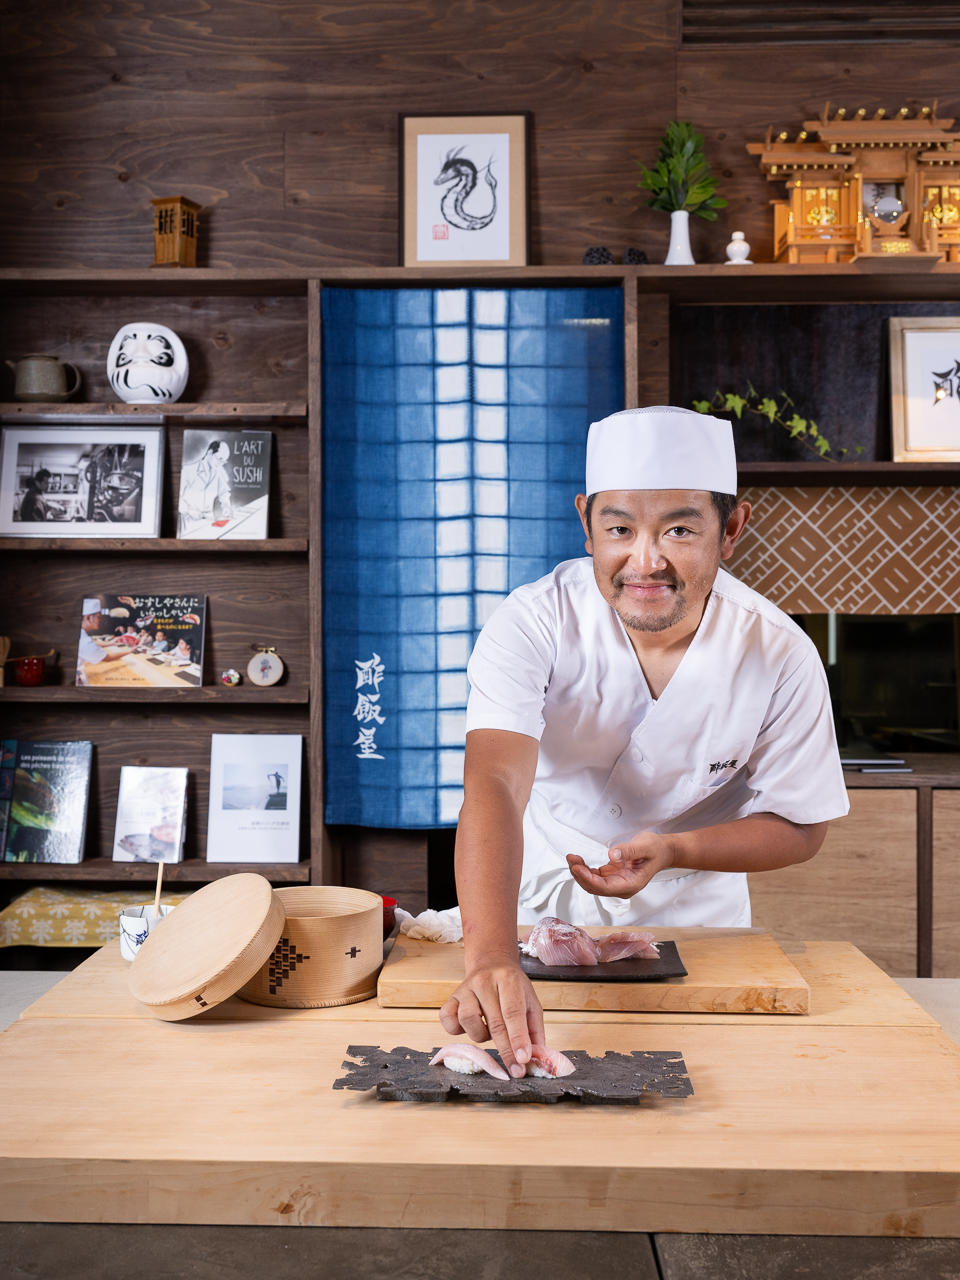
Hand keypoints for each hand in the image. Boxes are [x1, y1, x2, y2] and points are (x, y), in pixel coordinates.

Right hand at [439, 957, 544, 1078]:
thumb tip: (536, 1058)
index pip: (513, 1012)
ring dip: (481, 1036)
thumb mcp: (530, 1002)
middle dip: (506, 1050)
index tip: (523, 1060)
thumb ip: (534, 1030)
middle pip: (494, 1022)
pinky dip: (457, 1030)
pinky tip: (470, 1027)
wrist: (491, 964)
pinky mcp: (451, 998)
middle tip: (515, 1070)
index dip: (518, 1038)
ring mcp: (465, 989)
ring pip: (468, 1021)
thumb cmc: (513, 988)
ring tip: (489, 1032)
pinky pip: (448, 1021)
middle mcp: (484, 981)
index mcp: (508, 979)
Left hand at [566, 831, 673, 897]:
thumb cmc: (656, 850)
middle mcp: (622, 887)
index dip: (588, 879)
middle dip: (580, 875)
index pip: (605, 888)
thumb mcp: (646, 846)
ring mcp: (616, 882)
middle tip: (571, 859)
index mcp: (631, 884)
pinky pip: (594, 877)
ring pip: (592, 883)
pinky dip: (585, 869)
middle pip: (595, 888)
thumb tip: (613, 855)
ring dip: (580, 872)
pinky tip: (579, 861)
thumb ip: (629, 851)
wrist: (662, 851)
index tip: (577, 868)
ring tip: (572, 858)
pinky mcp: (612, 876)